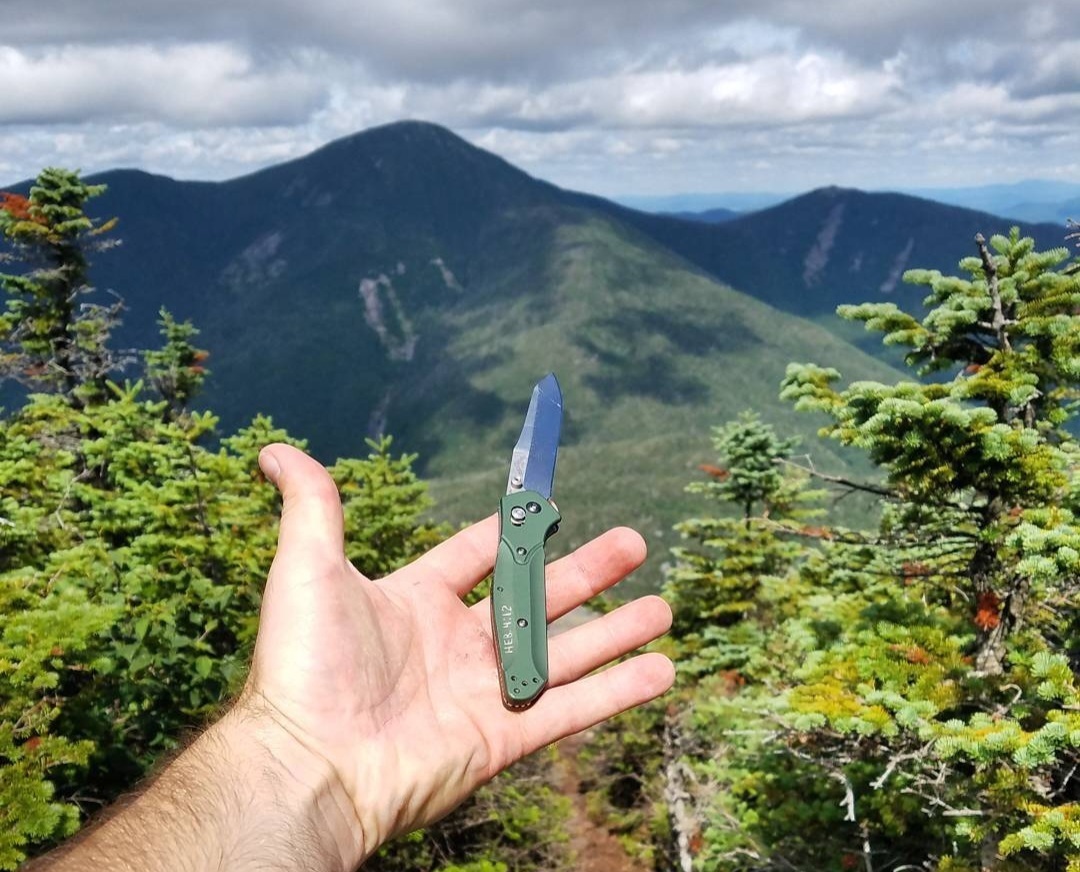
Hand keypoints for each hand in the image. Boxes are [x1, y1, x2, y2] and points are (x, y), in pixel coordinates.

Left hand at [244, 443, 674, 868]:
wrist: (311, 764)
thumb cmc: (305, 664)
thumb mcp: (307, 568)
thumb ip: (312, 506)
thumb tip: (275, 450)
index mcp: (417, 600)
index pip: (477, 555)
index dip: (513, 530)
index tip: (550, 503)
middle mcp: (456, 644)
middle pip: (538, 598)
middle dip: (589, 570)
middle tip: (634, 541)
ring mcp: (484, 692)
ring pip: (567, 653)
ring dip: (618, 631)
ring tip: (665, 606)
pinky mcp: (504, 737)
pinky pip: (573, 707)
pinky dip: (619, 689)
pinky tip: (662, 668)